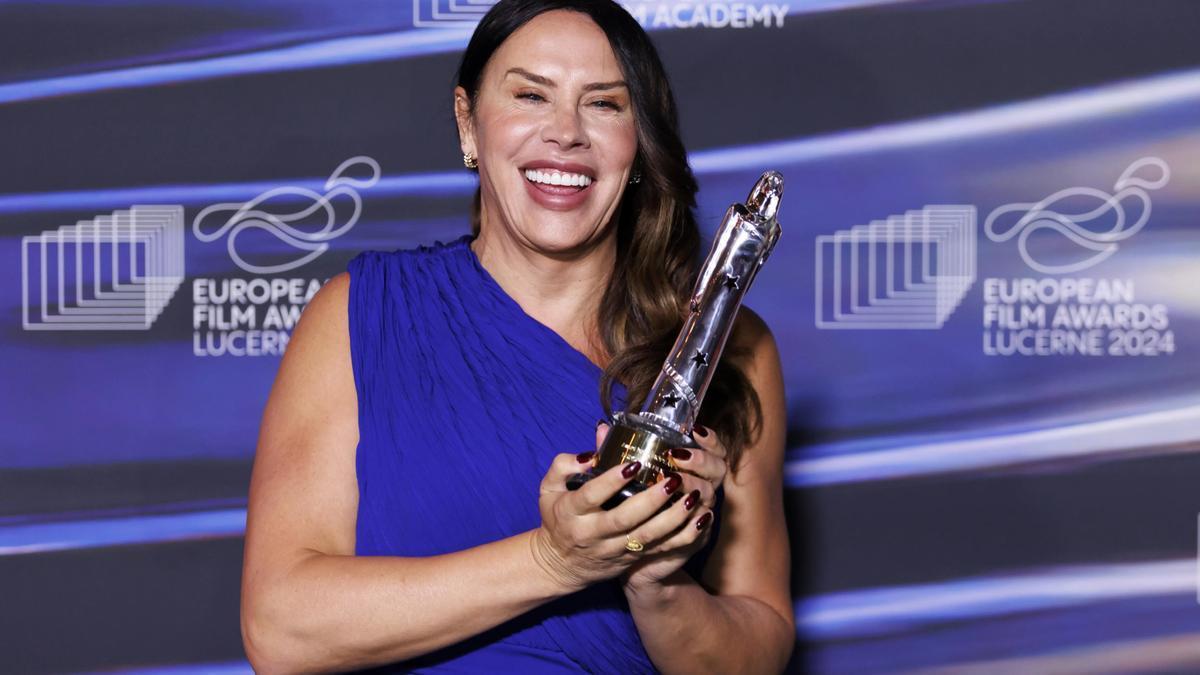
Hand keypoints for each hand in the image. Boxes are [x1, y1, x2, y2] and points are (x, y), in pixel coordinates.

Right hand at [530, 423, 704, 592]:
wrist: (560, 565)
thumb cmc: (558, 518)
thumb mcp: (549, 489)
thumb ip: (564, 465)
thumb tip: (590, 451)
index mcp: (571, 512)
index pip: (591, 495)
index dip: (611, 481)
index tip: (633, 464)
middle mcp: (593, 533)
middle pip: (624, 519)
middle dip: (651, 500)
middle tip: (673, 479)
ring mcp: (614, 549)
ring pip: (647, 537)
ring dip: (673, 518)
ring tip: (693, 497)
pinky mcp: (631, 559)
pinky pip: (661, 550)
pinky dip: (684, 536)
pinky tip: (701, 519)